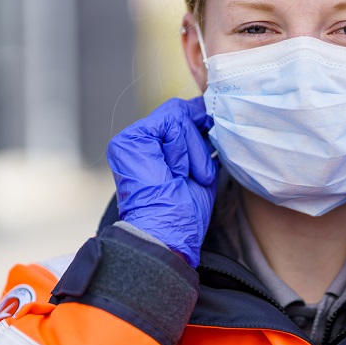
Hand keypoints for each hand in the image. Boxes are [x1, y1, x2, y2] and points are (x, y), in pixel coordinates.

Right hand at [106, 97, 217, 267]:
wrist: (167, 232)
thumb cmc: (184, 211)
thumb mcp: (199, 168)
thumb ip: (199, 141)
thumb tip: (209, 112)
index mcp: (154, 149)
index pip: (180, 118)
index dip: (200, 122)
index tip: (214, 133)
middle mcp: (140, 141)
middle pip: (180, 114)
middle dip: (199, 142)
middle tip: (198, 173)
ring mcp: (132, 138)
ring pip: (178, 117)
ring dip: (193, 151)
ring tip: (186, 178)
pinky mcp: (130, 139)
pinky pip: (171, 123)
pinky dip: (182, 149)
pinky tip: (175, 171)